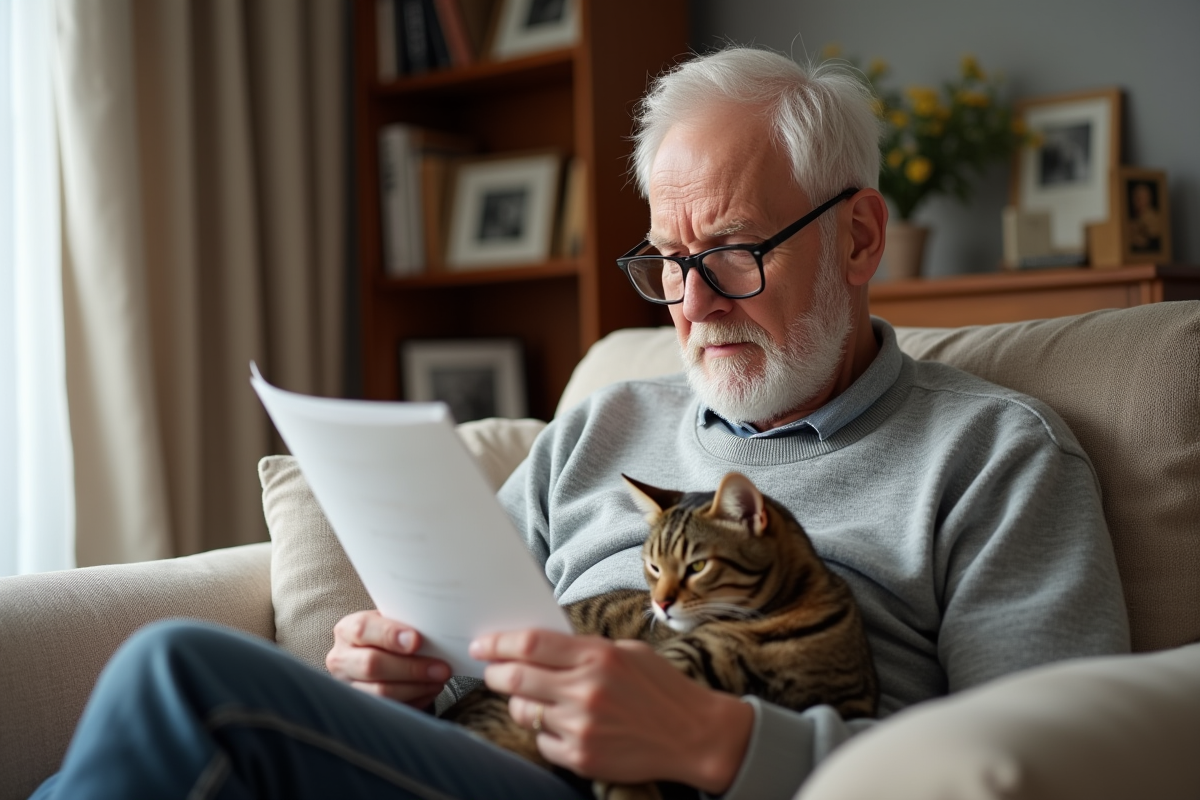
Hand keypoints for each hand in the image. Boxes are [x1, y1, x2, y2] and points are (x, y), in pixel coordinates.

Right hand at [327, 610, 450, 708]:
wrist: (377, 655)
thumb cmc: (388, 637)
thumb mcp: (391, 623)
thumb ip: (405, 625)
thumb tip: (434, 631)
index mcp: (347, 630)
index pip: (363, 629)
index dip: (390, 635)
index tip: (417, 640)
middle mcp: (341, 659)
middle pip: (371, 664)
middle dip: (411, 668)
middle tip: (440, 668)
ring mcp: (347, 687)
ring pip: (380, 692)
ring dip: (416, 687)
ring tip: (438, 680)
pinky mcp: (359, 707)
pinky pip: (388, 709)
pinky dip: (414, 701)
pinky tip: (429, 691)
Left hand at [469, 630, 753, 793]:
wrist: (694, 735)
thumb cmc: (662, 689)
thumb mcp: (627, 652)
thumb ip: (584, 649)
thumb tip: (540, 647)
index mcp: (597, 656)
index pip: (531, 644)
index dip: (499, 642)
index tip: (483, 644)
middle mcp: (586, 690)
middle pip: (516, 678)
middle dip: (495, 673)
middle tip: (491, 670)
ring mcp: (582, 727)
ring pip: (524, 712)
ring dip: (519, 703)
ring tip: (532, 698)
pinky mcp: (582, 757)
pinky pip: (542, 742)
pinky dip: (544, 732)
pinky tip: (561, 725)